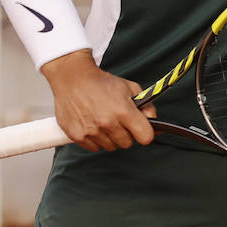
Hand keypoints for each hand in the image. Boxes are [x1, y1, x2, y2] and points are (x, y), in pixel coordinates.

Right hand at [41, 49, 157, 151]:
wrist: (73, 78)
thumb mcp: (129, 87)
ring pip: (110, 146)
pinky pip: (95, 148)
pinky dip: (96, 139)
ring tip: (104, 120)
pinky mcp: (78, 136)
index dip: (145, 133)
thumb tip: (153, 119)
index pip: (145, 136)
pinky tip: (93, 124)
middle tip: (119, 121)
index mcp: (123, 111)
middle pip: (127, 143)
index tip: (141, 129)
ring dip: (110, 137)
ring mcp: (92, 131)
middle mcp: (108, 123)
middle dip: (126, 134)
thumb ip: (145, 104)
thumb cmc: (101, 82)